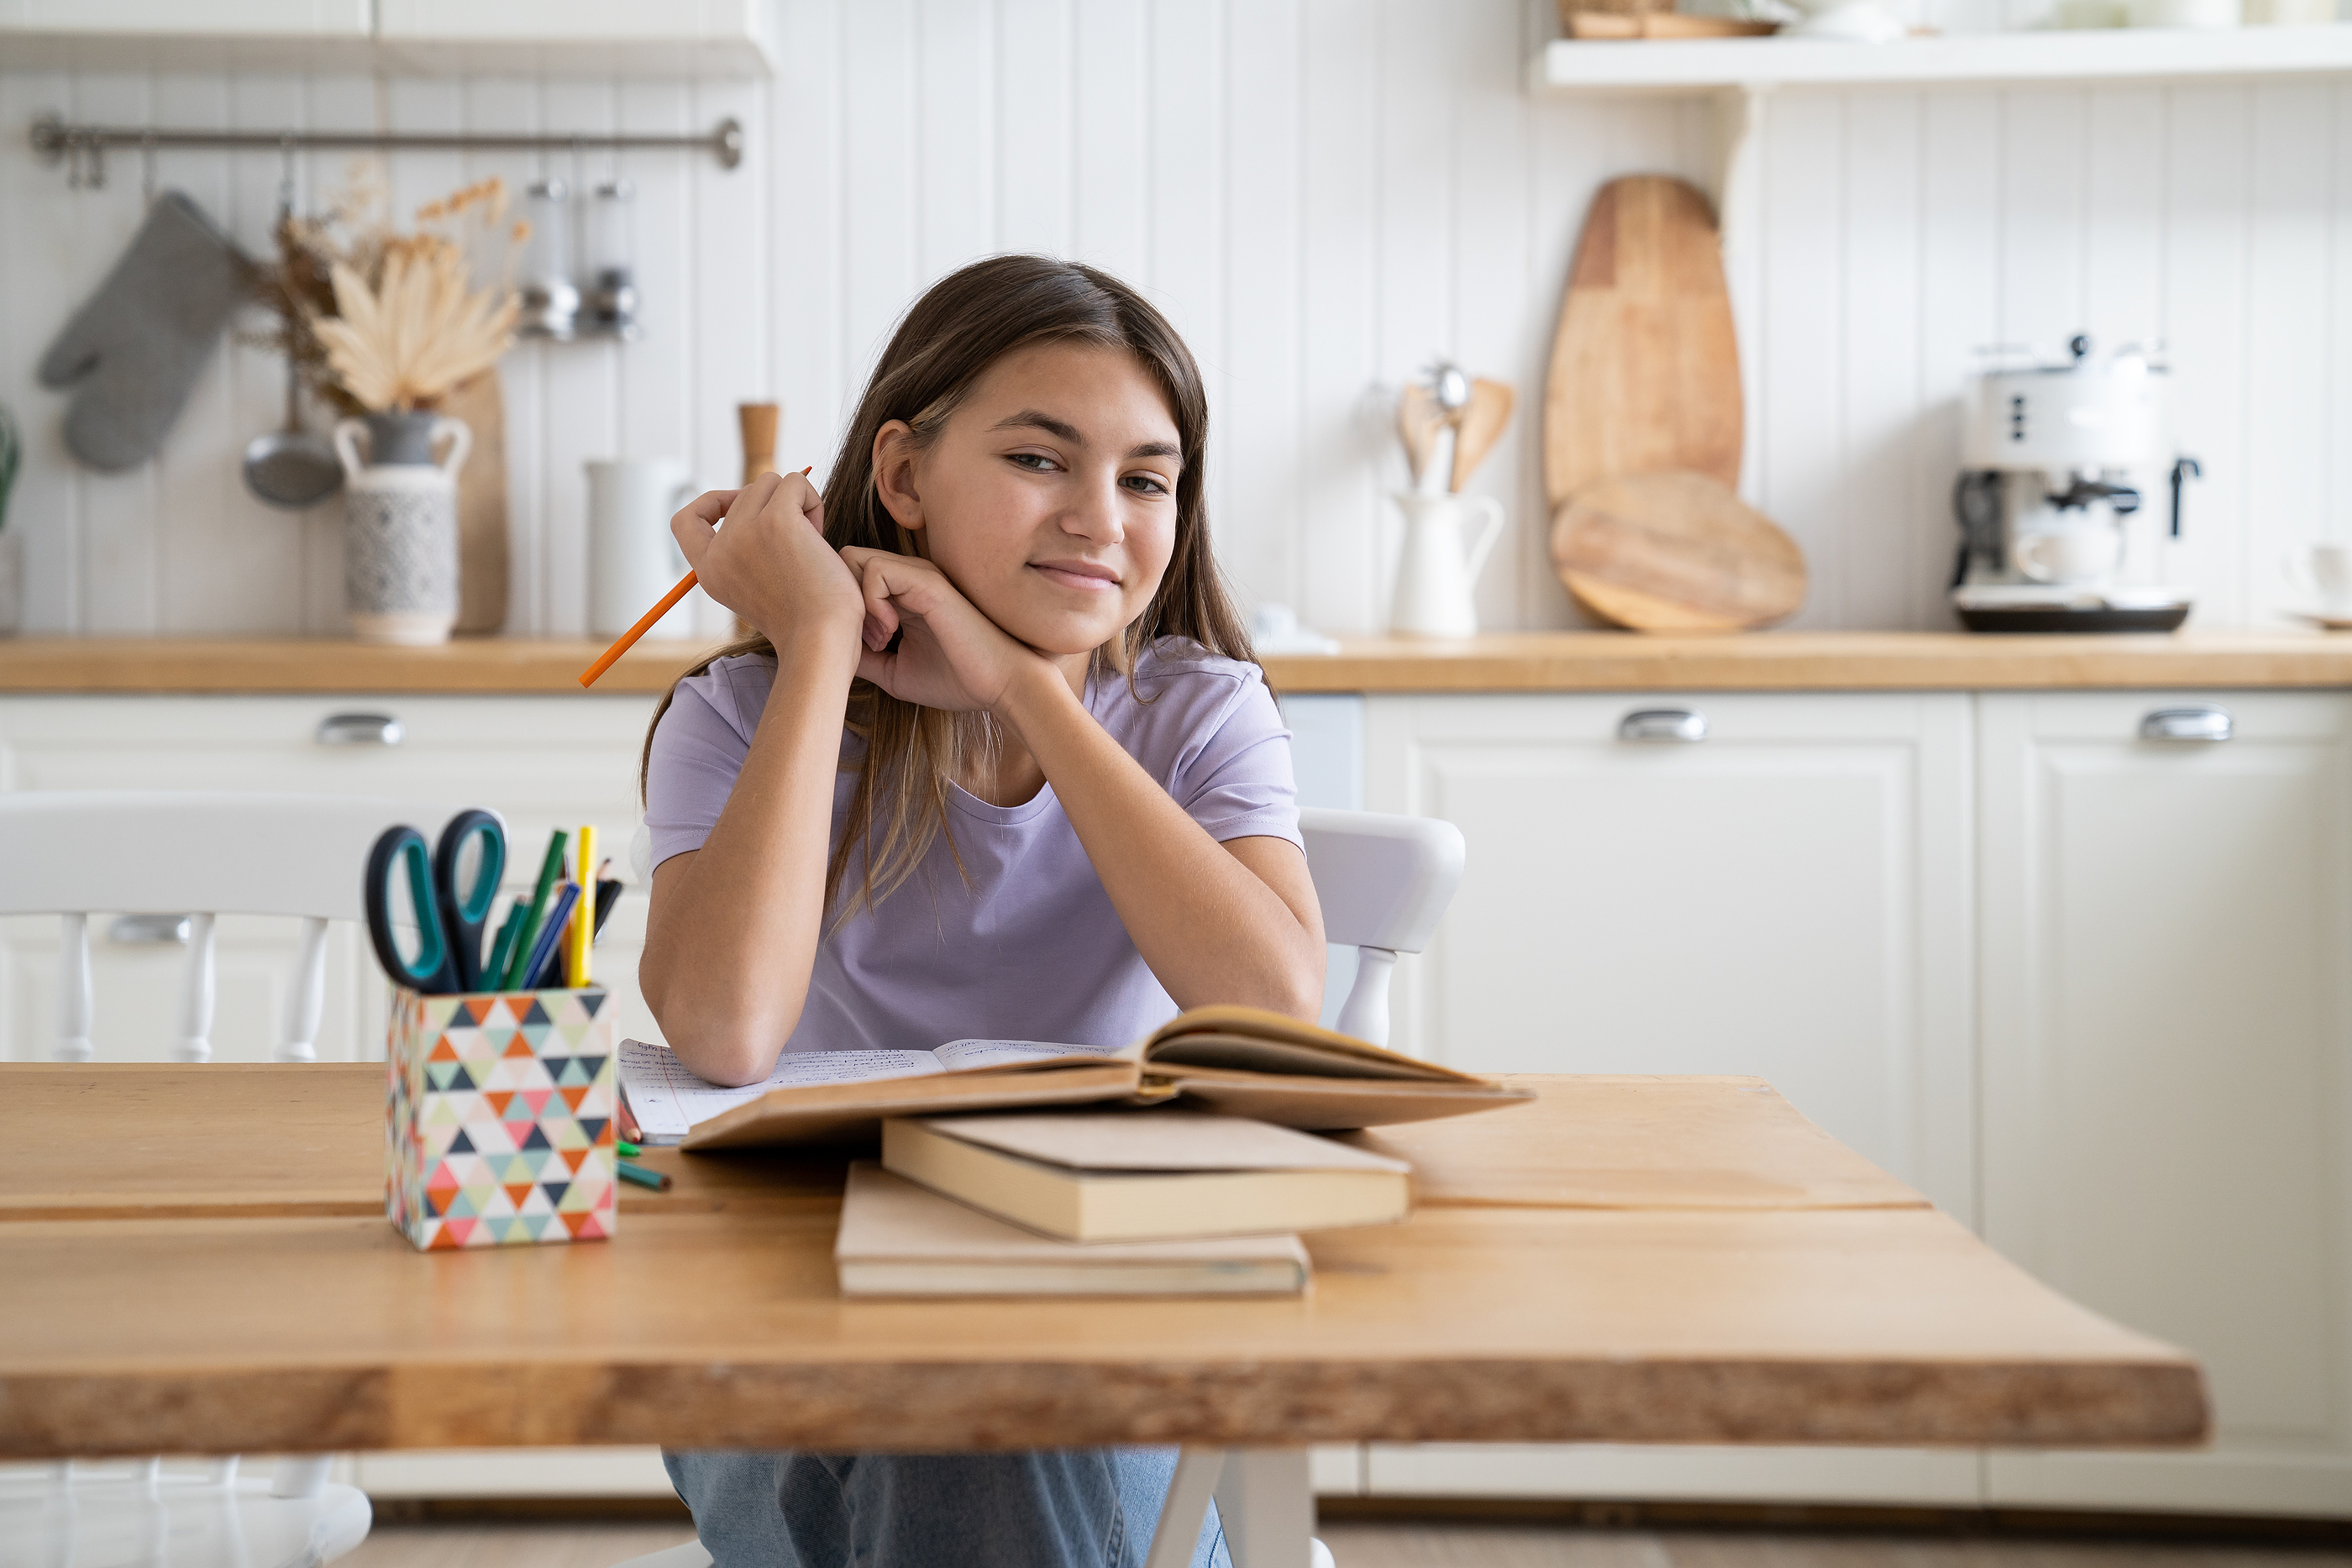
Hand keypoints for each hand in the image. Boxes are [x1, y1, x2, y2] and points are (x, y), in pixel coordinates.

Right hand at [669, 471, 861, 645]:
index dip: (710, 503)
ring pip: (770, 482)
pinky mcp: (777, 518)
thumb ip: (749, 553)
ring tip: (812, 543)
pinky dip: (812, 501)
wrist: (821, 642)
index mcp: (710, 572)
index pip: (685, 521)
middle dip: (777, 508)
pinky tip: (821, 537)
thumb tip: (764, 499)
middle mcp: (720, 550)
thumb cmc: (806, 622)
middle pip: (745, 494)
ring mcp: (745, 531)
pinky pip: (795, 482)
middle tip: (800, 545)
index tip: (737, 506)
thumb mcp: (760, 589)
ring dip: (797, 503)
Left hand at [840, 546, 1053, 714]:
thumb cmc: (958, 680)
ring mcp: (917, 575)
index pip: (851, 577)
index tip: (860, 646)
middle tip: (866, 640)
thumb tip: (828, 654)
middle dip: (841, 599)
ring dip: (855, 601)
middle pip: (844, 562)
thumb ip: (864, 656)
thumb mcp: (896, 671)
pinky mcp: (926, 581)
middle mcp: (908, 577)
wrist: (1003, 684)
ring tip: (879, 638)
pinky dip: (869, 601)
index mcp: (903, 595)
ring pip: (854, 559)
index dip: (842, 607)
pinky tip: (888, 632)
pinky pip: (874, 569)